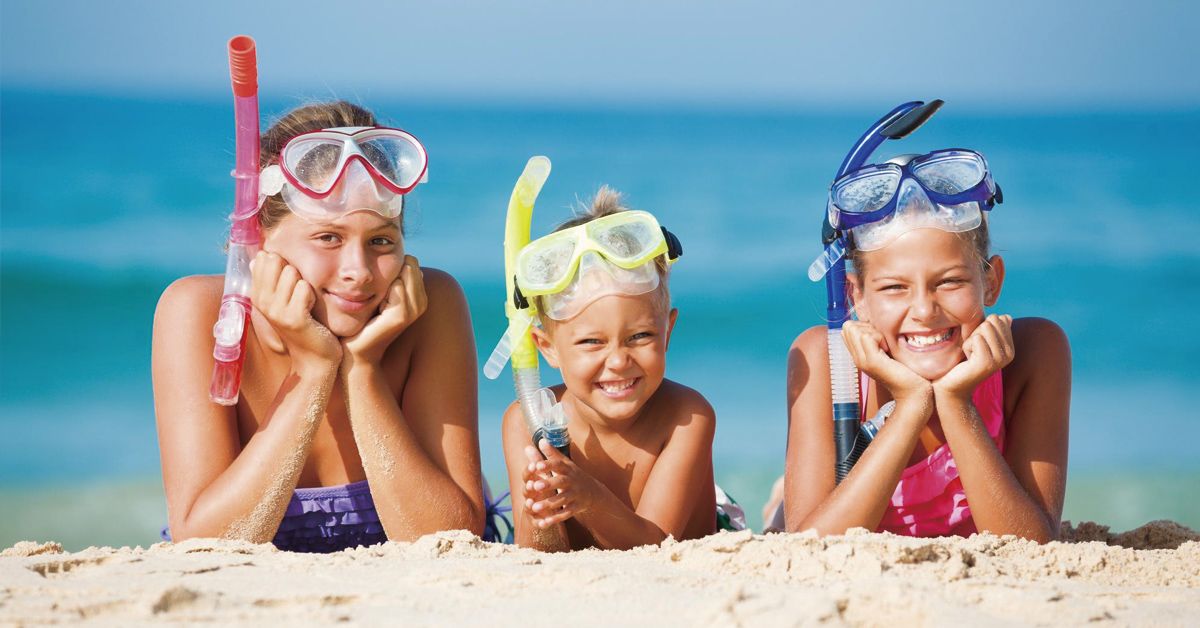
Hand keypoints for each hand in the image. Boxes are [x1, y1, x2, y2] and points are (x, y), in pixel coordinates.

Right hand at [250, 251, 340, 366]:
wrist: (314, 357)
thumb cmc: (303, 324)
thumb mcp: (282, 300)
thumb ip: (271, 278)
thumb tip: (258, 257)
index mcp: (257, 295)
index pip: (264, 258)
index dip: (283, 265)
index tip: (288, 286)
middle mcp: (262, 302)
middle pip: (277, 261)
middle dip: (294, 271)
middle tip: (299, 294)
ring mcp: (276, 311)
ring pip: (292, 272)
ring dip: (305, 284)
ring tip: (306, 304)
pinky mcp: (294, 318)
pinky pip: (305, 288)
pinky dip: (313, 295)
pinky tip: (312, 310)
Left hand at [342, 255, 426, 366]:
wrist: (356, 350)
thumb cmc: (363, 320)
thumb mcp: (379, 293)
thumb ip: (389, 275)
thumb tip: (390, 254)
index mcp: (418, 295)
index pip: (411, 261)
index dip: (391, 267)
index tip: (377, 287)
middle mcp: (420, 301)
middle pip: (409, 265)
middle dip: (389, 271)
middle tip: (374, 295)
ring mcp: (413, 309)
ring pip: (404, 273)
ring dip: (383, 280)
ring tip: (373, 301)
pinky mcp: (401, 315)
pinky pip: (396, 286)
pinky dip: (381, 290)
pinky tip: (373, 306)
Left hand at [522, 440, 600, 528]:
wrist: (594, 492)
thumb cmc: (573, 475)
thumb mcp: (565, 463)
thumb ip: (551, 454)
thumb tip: (540, 440)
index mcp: (567, 469)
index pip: (558, 464)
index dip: (548, 464)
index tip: (536, 465)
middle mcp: (572, 481)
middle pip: (560, 482)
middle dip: (549, 484)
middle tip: (535, 486)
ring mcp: (575, 495)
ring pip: (562, 500)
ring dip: (548, 504)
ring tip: (534, 507)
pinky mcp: (576, 508)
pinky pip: (565, 514)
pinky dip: (555, 519)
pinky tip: (543, 523)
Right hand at [841, 320, 931, 403]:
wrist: (913, 392)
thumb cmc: (906, 370)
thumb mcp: (889, 352)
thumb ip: (880, 341)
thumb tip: (878, 323)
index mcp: (860, 355)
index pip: (847, 329)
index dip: (863, 325)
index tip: (879, 336)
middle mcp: (857, 358)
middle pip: (848, 327)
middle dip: (866, 326)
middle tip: (882, 340)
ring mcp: (862, 360)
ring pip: (855, 330)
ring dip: (873, 331)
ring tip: (886, 345)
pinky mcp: (872, 361)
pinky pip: (866, 336)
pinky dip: (878, 336)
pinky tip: (888, 348)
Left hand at [935, 314, 1013, 398]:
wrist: (952, 386)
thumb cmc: (963, 361)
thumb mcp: (980, 342)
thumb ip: (994, 329)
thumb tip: (1006, 316)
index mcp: (1011, 348)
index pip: (999, 319)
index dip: (982, 328)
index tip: (978, 345)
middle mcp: (1009, 354)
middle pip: (992, 322)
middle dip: (976, 332)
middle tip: (973, 351)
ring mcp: (1000, 359)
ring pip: (984, 328)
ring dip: (970, 340)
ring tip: (970, 355)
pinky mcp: (987, 362)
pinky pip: (976, 338)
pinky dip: (966, 346)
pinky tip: (967, 360)